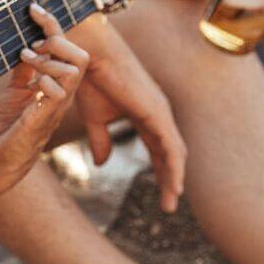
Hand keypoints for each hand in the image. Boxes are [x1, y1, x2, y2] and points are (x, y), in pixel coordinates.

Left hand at [0, 4, 86, 193]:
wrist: (2, 158)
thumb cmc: (11, 126)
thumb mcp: (16, 90)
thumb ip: (24, 69)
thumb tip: (26, 44)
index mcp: (58, 85)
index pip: (66, 50)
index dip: (53, 25)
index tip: (34, 8)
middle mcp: (63, 94)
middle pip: (80, 57)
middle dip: (58, 43)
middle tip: (32, 47)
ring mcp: (55, 107)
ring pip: (72, 72)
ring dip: (48, 62)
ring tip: (28, 61)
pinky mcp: (43, 120)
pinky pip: (57, 95)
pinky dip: (44, 83)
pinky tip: (32, 84)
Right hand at [67, 20, 185, 212]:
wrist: (88, 59)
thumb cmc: (91, 82)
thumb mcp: (94, 119)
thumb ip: (101, 141)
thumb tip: (101, 165)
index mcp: (145, 114)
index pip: (158, 148)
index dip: (159, 170)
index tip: (161, 192)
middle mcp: (158, 114)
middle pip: (170, 153)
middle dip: (170, 178)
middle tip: (168, 204)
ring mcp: (160, 113)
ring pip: (175, 153)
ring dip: (174, 178)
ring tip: (171, 201)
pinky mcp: (157, 113)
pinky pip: (170, 147)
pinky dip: (174, 168)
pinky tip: (174, 185)